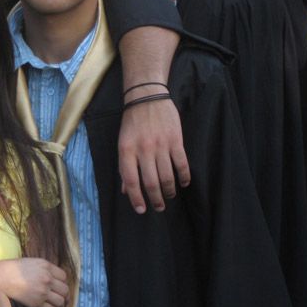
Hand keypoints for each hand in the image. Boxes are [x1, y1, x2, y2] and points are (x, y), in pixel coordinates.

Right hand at [0, 258, 67, 306]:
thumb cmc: (11, 269)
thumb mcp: (30, 262)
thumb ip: (43, 268)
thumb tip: (52, 276)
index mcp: (46, 266)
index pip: (64, 276)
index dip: (63, 283)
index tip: (61, 287)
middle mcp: (46, 278)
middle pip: (65, 290)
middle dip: (65, 296)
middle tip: (63, 299)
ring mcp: (43, 291)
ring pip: (61, 301)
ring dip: (61, 305)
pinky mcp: (37, 303)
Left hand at [118, 94, 189, 212]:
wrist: (147, 97)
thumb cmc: (132, 122)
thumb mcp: (122, 143)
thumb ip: (124, 166)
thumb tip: (126, 190)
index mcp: (126, 150)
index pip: (130, 180)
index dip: (136, 198)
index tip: (141, 209)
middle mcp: (143, 149)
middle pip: (150, 182)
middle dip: (155, 199)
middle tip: (159, 207)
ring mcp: (160, 145)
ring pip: (167, 176)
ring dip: (169, 190)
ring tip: (169, 196)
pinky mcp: (175, 140)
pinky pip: (182, 164)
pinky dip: (184, 177)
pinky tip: (183, 183)